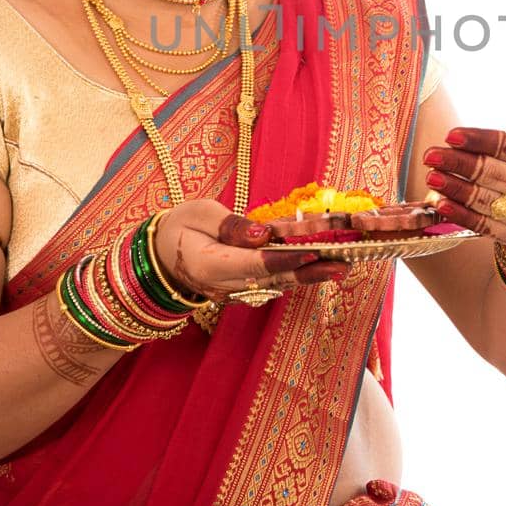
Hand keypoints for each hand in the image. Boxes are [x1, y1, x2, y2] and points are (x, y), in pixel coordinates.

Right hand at [151, 197, 346, 301]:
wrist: (162, 255)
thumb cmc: (181, 226)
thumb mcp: (199, 213)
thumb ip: (231, 225)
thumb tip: (264, 235)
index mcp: (208, 264)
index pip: (252, 263)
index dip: (283, 259)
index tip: (310, 252)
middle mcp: (224, 286)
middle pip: (272, 278)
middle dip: (309, 272)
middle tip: (343, 264)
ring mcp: (234, 292)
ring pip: (277, 284)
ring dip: (310, 276)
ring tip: (342, 266)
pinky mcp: (243, 290)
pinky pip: (273, 283)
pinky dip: (298, 275)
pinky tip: (323, 268)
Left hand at [423, 82, 505, 248]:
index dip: (479, 140)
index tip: (451, 135)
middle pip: (493, 173)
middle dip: (459, 164)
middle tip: (430, 155)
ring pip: (485, 200)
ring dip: (455, 189)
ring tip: (431, 177)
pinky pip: (483, 225)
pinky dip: (460, 215)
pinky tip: (440, 204)